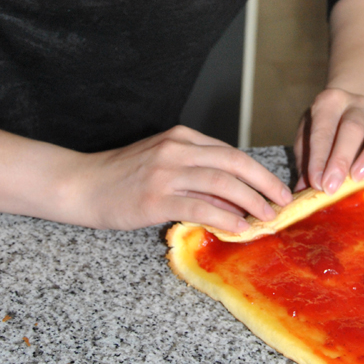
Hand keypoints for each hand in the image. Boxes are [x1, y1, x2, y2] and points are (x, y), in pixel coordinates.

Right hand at [71, 125, 292, 232]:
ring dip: (251, 200)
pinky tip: (240, 227)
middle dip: (264, 182)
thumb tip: (234, 199)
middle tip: (283, 200)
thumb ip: (196, 177)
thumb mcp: (162, 164)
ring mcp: (166, 172)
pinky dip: (226, 217)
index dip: (258, 171)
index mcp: (181, 137)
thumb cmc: (121, 177)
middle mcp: (176, 149)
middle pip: (234, 161)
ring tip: (268, 216)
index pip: (230, 152)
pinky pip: (201, 206)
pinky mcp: (156, 197)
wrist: (80, 185)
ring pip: (222, 182)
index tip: (275, 187)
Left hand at [293, 87, 363, 193]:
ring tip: (360, 178)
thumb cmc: (325, 127)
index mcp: (329, 102)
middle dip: (341, 160)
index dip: (319, 158)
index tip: (316, 183)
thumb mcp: (308, 137)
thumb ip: (306, 160)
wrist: (349, 106)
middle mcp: (355, 104)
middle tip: (332, 187)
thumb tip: (304, 189)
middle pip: (352, 128)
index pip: (323, 130)